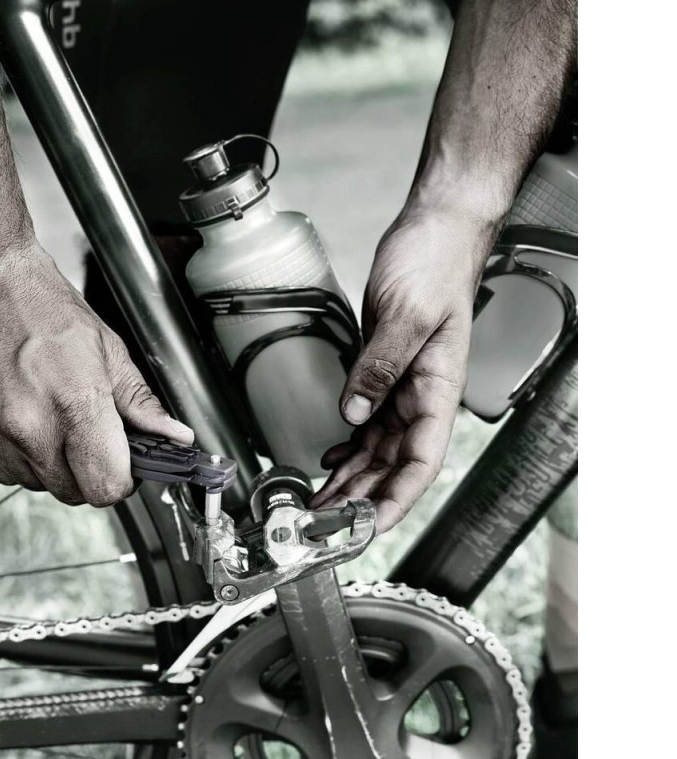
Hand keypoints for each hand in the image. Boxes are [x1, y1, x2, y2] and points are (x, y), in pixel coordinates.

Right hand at [0, 243, 193, 505]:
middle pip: (76, 491)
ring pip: (41, 484)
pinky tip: (28, 418)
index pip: (107, 484)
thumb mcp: (108, 350)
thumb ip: (141, 404)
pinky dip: (24, 456)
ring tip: (54, 416)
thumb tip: (174, 436)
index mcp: (76, 402)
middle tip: (93, 435)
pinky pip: (9, 472)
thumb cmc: (44, 311)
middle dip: (91, 470)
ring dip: (56, 464)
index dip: (124, 479)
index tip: (128, 464)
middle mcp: (30, 427)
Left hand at [309, 213, 493, 532]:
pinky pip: (367, 420)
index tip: (367, 527)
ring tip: (319, 504)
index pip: (421, 462)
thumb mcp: (407, 313)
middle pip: (393, 465)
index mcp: (438, 389)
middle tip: (324, 527)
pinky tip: (330, 457)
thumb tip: (354, 414)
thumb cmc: (435, 263)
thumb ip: (381, 366)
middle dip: (361, 500)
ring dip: (350, 479)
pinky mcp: (384, 371)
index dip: (396, 500)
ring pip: (376, 449)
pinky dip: (348, 445)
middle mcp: (422, 396)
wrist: (436, 231)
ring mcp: (403, 386)